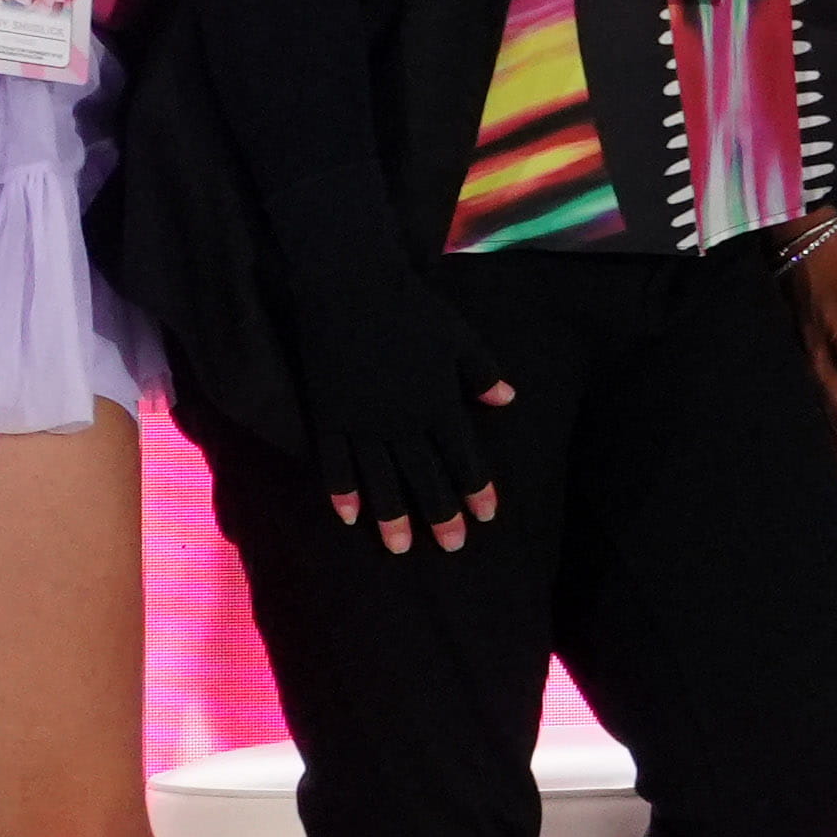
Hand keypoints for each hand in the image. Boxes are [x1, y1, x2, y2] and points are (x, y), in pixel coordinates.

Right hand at [296, 266, 510, 550]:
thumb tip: (508, 402)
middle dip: (440, 516)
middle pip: (425, 478)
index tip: (486, 517)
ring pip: (380, 481)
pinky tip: (350, 518)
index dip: (476, 490)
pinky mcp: (328, 416)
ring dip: (392, 517)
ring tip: (400, 549)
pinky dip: (342, 493)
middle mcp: (403, 422)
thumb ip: (483, 375)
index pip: (463, 458)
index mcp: (439, 404)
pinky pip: (335, 464)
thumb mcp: (460, 339)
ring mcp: (362, 422)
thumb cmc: (412, 309)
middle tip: (451, 548)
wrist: (349, 287)